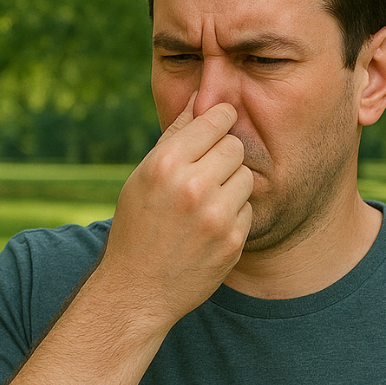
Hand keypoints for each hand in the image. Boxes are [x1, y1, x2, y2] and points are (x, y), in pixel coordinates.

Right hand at [97, 93, 253, 324]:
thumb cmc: (137, 225)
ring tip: (205, 203)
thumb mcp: (143, 175)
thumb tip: (201, 95)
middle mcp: (192, 187)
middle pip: (235, 146)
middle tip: (206, 172)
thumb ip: (176, 135)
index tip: (221, 124)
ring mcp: (215, 216)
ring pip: (245, 177)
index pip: (216, 120)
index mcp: (165, 164)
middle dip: (224, 155)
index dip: (221, 119)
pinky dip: (234, 215)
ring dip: (231, 186)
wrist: (138, 288)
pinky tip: (209, 228)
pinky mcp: (233, 240)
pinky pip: (248, 209)